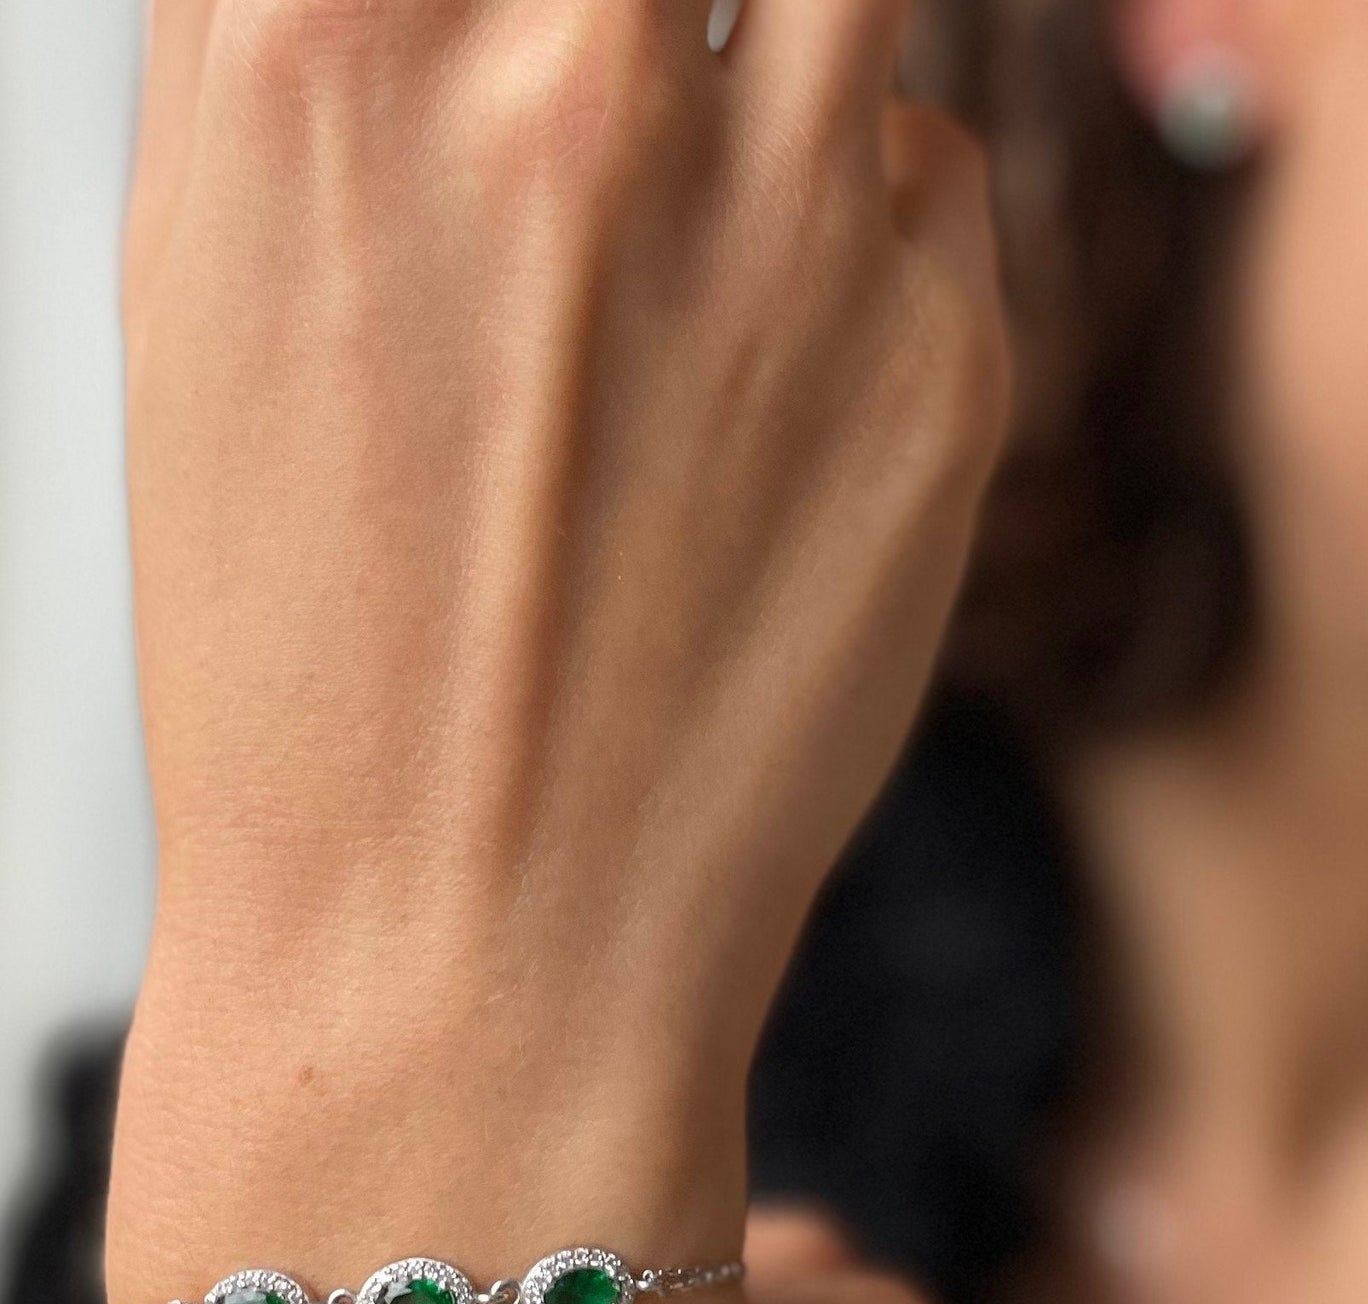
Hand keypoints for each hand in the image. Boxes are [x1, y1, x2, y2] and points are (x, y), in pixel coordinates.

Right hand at [114, 0, 1007, 1284]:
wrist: (476, 947)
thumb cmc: (316, 666)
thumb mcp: (220, 301)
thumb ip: (343, 60)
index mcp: (323, 46)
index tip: (543, 32)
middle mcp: (574, 95)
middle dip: (663, 19)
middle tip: (637, 97)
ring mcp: (788, 231)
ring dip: (779, 51)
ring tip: (712, 192)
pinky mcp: (947, 363)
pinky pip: (926, 175)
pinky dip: (865, 217)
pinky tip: (779, 362)